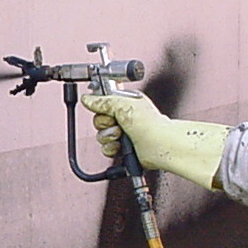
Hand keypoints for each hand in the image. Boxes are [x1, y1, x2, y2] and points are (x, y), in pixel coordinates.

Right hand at [80, 92, 229, 190]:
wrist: (160, 145)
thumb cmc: (151, 124)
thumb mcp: (123, 105)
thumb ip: (102, 101)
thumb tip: (87, 99)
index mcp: (126, 104)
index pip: (102, 103)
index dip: (101, 108)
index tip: (105, 111)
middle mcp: (125, 118)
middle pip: (99, 120)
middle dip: (105, 124)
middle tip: (116, 123)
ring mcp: (124, 134)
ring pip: (101, 136)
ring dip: (108, 137)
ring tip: (121, 136)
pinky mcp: (123, 149)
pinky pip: (106, 149)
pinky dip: (111, 149)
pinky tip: (120, 146)